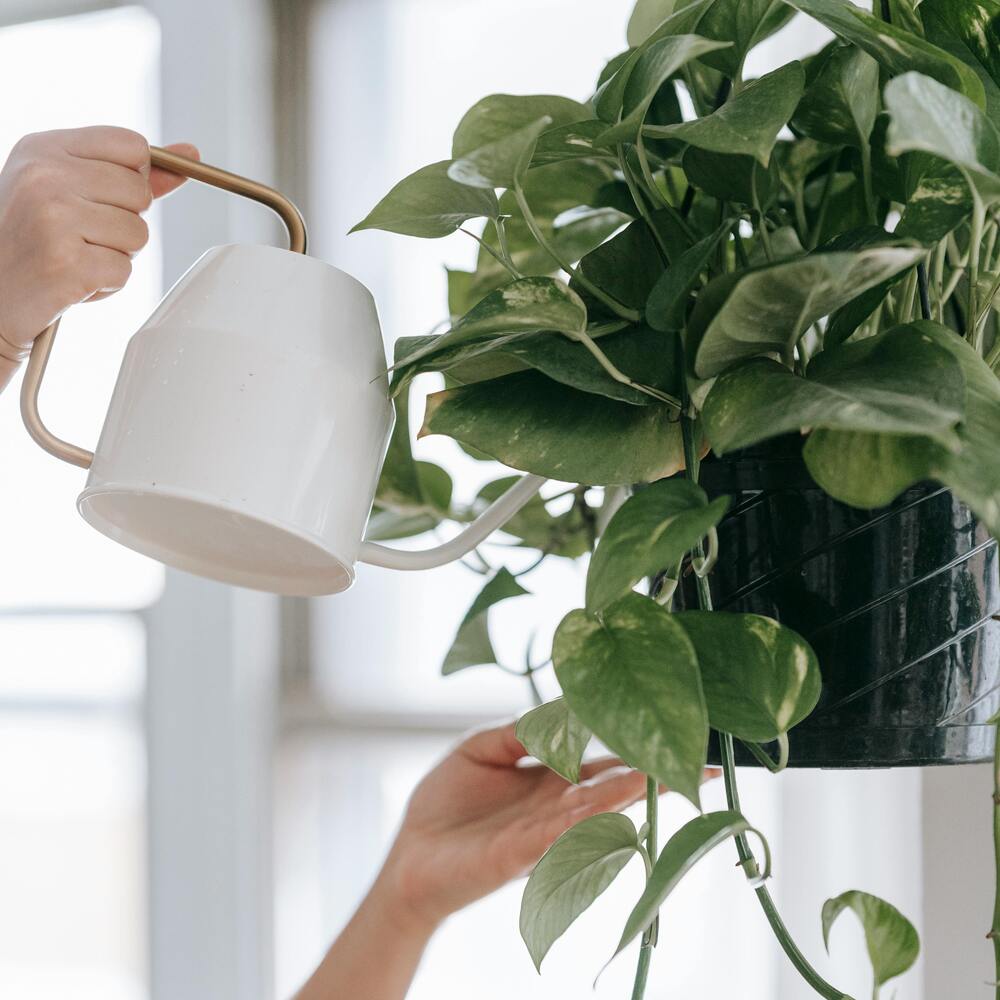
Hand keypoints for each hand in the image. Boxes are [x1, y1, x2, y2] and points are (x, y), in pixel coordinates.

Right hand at [0, 126, 197, 358]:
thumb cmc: (32, 240)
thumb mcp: (68, 189)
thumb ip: (131, 173)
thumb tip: (189, 154)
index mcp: (44, 149)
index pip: (132, 146)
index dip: (133, 178)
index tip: (103, 197)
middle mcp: (45, 177)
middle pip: (141, 194)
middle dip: (123, 222)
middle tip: (80, 235)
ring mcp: (53, 218)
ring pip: (138, 235)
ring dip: (115, 255)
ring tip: (75, 256)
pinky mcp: (65, 263)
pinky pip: (125, 271)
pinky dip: (106, 284)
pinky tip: (72, 280)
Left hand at [377, 721, 718, 931]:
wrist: (410, 856)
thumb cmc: (445, 805)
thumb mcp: (480, 749)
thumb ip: (517, 730)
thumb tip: (556, 709)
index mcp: (550, 781)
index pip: (601, 763)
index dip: (633, 749)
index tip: (668, 731)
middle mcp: (554, 808)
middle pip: (608, 789)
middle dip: (647, 776)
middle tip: (693, 762)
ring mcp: (539, 834)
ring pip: (588, 813)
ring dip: (620, 796)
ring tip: (652, 777)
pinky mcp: (516, 856)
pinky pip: (550, 836)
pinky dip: (575, 822)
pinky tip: (596, 806)